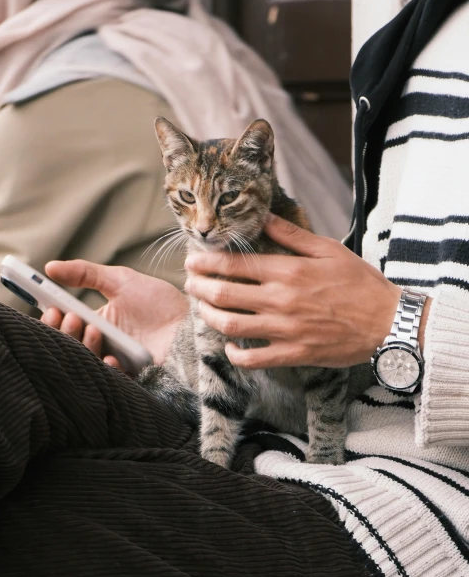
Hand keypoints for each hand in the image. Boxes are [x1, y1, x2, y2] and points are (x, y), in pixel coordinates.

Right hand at [41, 260, 187, 369]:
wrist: (190, 324)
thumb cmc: (158, 302)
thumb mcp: (121, 281)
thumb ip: (86, 273)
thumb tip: (50, 266)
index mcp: (95, 323)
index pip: (65, 325)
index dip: (54, 319)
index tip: (52, 308)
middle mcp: (102, 344)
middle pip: (70, 344)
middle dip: (65, 331)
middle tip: (72, 317)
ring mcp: (115, 361)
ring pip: (86, 361)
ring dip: (84, 345)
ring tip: (93, 329)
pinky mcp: (131, 377)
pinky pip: (111, 379)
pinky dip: (107, 368)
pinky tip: (112, 358)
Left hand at [185, 213, 405, 369]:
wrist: (387, 323)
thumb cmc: (361, 284)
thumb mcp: (329, 250)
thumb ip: (292, 236)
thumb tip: (265, 217)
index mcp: (288, 271)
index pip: (235, 264)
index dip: (207, 262)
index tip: (192, 261)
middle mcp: (280, 300)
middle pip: (223, 293)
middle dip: (198, 287)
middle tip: (189, 284)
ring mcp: (285, 330)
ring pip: (230, 325)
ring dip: (208, 317)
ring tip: (202, 310)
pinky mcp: (293, 354)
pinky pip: (253, 359)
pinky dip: (235, 354)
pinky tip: (230, 347)